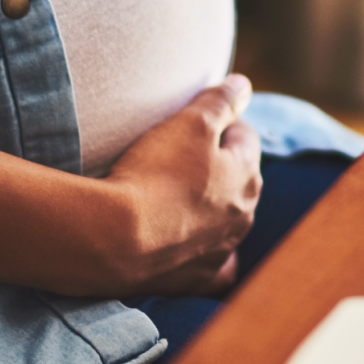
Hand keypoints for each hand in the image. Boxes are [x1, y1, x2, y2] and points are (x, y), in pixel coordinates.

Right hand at [103, 75, 262, 294]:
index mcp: (247, 176)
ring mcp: (220, 250)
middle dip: (216, 165)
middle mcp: (243, 216)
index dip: (219, 122)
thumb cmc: (155, 174)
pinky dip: (203, 252)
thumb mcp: (191, 122)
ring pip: (224, 220)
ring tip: (174, 194)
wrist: (115, 238)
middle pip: (236, 179)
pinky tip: (190, 245)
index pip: (243, 136)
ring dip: (207, 205)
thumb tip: (243, 85)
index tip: (192, 121)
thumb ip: (221, 100)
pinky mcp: (196, 278)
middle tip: (179, 154)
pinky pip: (211, 265)